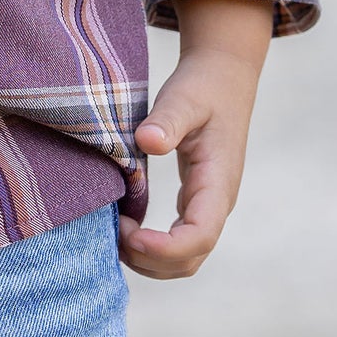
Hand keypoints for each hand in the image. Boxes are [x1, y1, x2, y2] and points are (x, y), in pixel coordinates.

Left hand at [118, 0, 271, 280]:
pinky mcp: (196, 200)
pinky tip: (123, 224)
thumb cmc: (203, 87)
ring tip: (113, 232)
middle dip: (151, 260)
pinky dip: (151, 245)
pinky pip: (177, 239)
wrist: (224, 77)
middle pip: (190, 259)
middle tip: (111, 233)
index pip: (200, 236)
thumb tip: (148, 142)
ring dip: (149, 258)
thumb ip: (168, 120)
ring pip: (185, 257)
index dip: (165, 247)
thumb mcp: (185, 97)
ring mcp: (207, 204)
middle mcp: (216, 202)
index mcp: (218, 182)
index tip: (129, 234)